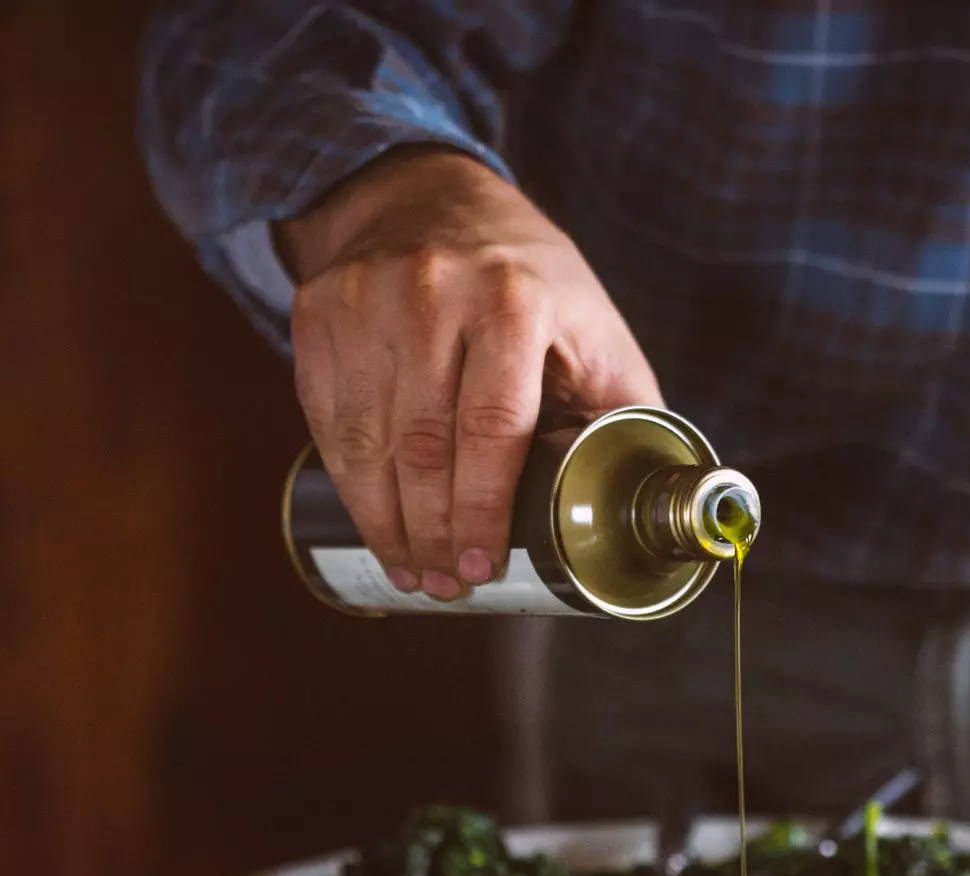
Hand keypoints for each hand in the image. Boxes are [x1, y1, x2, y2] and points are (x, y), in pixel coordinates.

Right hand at [281, 148, 661, 598]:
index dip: (482, 510)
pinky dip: (349, 483)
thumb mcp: (595, 329)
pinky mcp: (320, 310)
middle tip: (445, 584)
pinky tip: (374, 522)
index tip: (481, 567)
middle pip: (421, 444)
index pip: (492, 426)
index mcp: (514, 300)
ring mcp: (367, 298)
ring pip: (365, 440)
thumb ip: (622, 408)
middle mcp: (433, 292)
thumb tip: (649, 502)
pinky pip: (327, 418)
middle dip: (432, 533)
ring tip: (412, 570)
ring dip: (385, 523)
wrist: (432, 198)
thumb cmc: (531, 284)